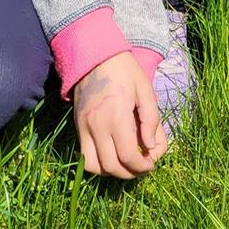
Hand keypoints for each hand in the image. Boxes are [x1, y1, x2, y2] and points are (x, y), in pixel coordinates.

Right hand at [72, 52, 167, 178]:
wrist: (95, 55)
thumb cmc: (125, 70)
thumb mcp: (145, 90)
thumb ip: (151, 120)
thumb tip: (151, 147)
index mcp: (117, 115)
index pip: (127, 156)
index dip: (142, 166)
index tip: (151, 163)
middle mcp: (97, 125)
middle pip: (112, 166)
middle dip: (130, 173)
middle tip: (142, 166)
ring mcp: (84, 127)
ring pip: (94, 167)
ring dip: (112, 172)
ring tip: (127, 164)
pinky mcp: (78, 127)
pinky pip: (84, 156)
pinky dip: (98, 165)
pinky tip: (111, 157)